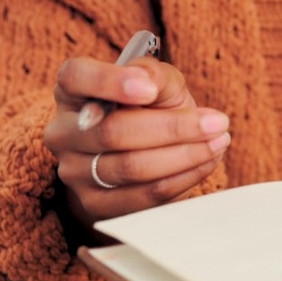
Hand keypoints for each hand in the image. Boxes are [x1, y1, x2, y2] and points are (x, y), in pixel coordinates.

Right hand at [44, 54, 230, 231]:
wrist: (142, 152)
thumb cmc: (150, 108)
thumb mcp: (156, 83)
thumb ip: (153, 75)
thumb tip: (149, 83)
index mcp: (72, 90)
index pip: (75, 77)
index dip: (109, 82)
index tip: (150, 89)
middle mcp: (63, 132)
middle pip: (114, 132)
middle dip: (173, 128)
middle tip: (218, 123)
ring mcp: (74, 172)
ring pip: (132, 167)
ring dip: (186, 155)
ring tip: (219, 142)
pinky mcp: (95, 205)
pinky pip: (145, 195)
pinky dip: (183, 178)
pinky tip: (207, 162)